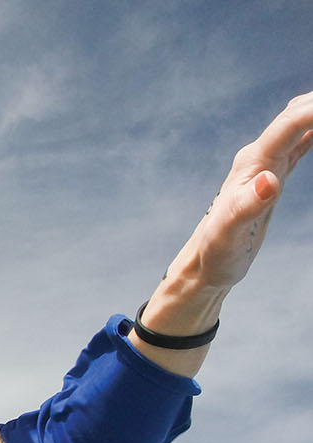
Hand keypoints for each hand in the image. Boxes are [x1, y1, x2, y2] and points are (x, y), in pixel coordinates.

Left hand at [176, 90, 312, 291]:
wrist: (206, 263)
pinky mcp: (275, 174)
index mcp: (252, 162)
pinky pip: (303, 141)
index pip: (291, 122)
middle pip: (298, 113)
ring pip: (301, 123)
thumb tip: (269, 180)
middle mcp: (259, 156)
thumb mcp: (230, 232)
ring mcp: (267, 163)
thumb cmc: (216, 251)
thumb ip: (247, 205)